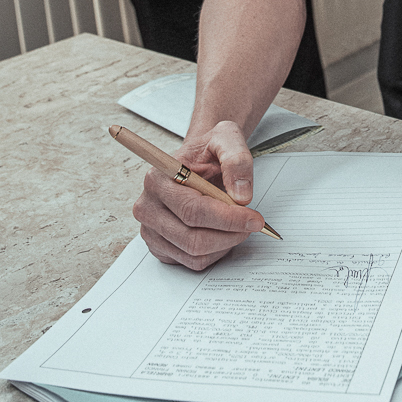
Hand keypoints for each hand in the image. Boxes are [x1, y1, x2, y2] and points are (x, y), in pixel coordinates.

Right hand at [132, 121, 264, 269]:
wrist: (198, 160)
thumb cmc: (207, 151)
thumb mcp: (226, 139)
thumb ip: (237, 160)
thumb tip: (241, 195)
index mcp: (158, 178)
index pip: (193, 210)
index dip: (227, 218)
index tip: (254, 218)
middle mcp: (148, 206)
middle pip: (192, 238)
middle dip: (230, 235)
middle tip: (252, 224)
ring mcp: (151, 230)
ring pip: (194, 254)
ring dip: (225, 244)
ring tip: (239, 226)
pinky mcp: (160, 247)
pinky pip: (191, 262)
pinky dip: (215, 253)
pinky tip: (223, 234)